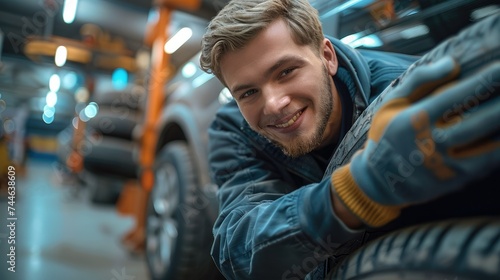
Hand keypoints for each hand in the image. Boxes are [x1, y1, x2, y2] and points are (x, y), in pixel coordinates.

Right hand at [331, 57, 499, 226]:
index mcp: (414, 120)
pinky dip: (499, 148)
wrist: (380, 181)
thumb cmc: (387, 134)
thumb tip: (453, 63)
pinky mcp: (456, 180)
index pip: (456, 96)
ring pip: (489, 144)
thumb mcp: (392, 103)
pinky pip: (487, 162)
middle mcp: (431, 144)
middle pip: (480, 121)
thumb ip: (420, 81)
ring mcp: (446, 165)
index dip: (484, 81)